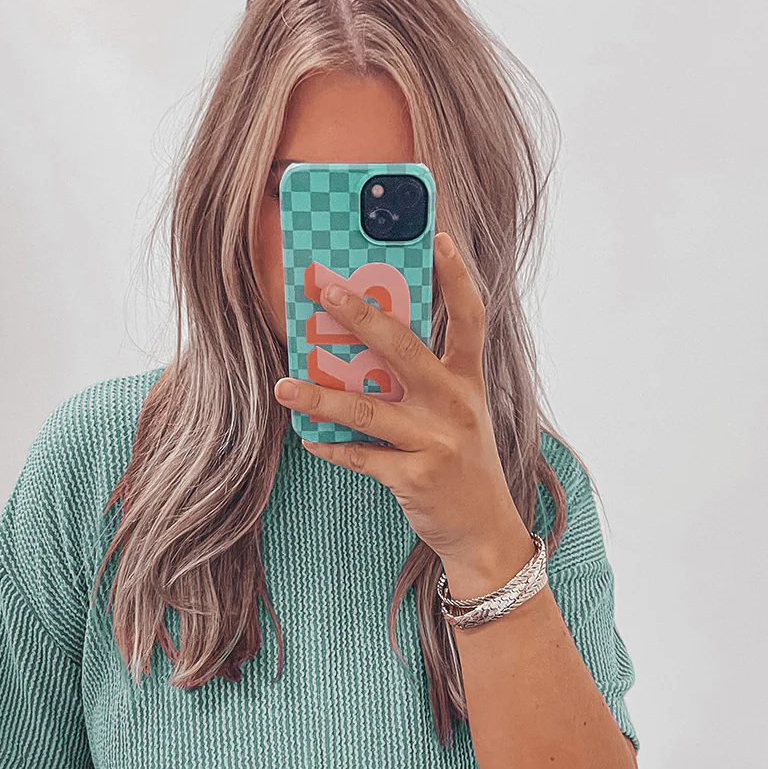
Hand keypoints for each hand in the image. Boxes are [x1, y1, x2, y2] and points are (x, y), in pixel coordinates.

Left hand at [272, 232, 534, 576]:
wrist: (484, 532)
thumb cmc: (461, 465)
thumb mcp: (455, 416)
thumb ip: (420, 384)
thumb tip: (358, 356)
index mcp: (467, 382)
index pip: (470, 317)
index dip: (457, 276)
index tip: (440, 236)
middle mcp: (455, 405)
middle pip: (404, 348)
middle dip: (360, 315)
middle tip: (325, 289)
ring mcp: (436, 442)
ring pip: (368, 410)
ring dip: (320, 397)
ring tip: (283, 386)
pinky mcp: (416, 478)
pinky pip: (361, 458)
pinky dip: (331, 448)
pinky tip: (307, 438)